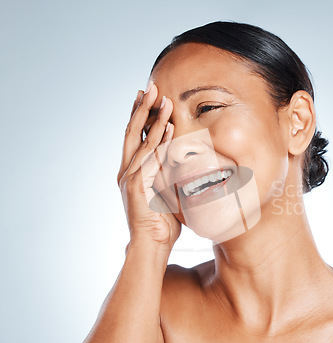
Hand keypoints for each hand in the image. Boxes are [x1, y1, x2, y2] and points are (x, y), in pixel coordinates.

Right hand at [117, 82, 180, 250]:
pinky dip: (159, 141)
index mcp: (132, 171)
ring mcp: (130, 177)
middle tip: (151, 87)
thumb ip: (169, 176)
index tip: (145, 96)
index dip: (139, 115)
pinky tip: (167, 127)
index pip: (134, 137)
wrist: (151, 245)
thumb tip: (184, 164)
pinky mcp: (136, 186)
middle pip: (132, 131)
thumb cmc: (162, 222)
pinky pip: (150, 159)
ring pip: (141, 141)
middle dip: (141, 108)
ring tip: (163, 98)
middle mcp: (127, 171)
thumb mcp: (165, 193)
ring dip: (153, 118)